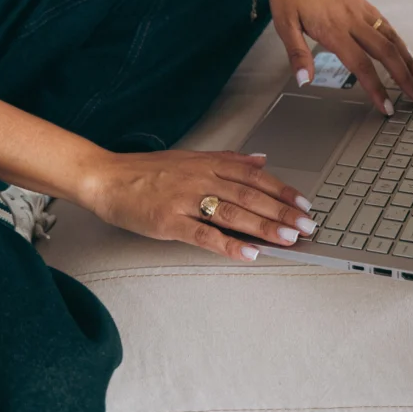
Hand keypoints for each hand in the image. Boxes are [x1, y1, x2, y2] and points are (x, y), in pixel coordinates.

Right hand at [86, 149, 315, 261]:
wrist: (106, 178)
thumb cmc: (147, 172)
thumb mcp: (191, 158)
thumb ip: (228, 159)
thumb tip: (262, 160)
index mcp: (208, 163)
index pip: (254, 176)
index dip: (282, 190)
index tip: (304, 204)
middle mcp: (201, 178)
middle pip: (250, 195)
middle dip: (282, 212)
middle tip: (306, 226)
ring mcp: (185, 200)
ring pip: (233, 213)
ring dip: (264, 227)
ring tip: (288, 239)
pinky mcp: (169, 221)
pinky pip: (204, 234)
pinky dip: (228, 245)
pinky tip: (248, 253)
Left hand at [250, 0, 412, 114]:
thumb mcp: (283, 22)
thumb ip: (296, 53)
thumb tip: (304, 81)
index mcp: (333, 28)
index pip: (361, 66)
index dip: (376, 89)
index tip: (387, 108)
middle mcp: (352, 19)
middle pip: (386, 53)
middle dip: (404, 79)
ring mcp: (360, 9)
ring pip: (391, 38)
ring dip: (408, 61)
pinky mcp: (362, 1)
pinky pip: (386, 25)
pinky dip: (400, 42)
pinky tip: (405, 52)